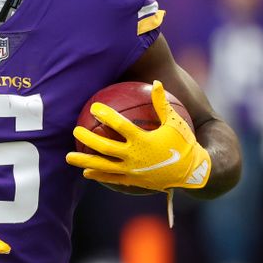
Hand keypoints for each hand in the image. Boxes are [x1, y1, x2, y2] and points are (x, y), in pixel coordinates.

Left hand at [66, 80, 210, 191]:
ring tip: (68, 157)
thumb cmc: (184, 143)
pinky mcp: (133, 181)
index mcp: (143, 140)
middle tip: (75, 130)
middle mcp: (135, 157)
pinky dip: (98, 176)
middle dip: (87, 138)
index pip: (119, 126)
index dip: (105, 115)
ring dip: (84, 160)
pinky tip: (86, 173)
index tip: (94, 107)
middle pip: (104, 147)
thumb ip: (162, 103)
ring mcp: (133, 171)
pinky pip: (112, 179)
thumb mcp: (175, 122)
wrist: (193, 173)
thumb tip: (156, 82)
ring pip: (103, 166)